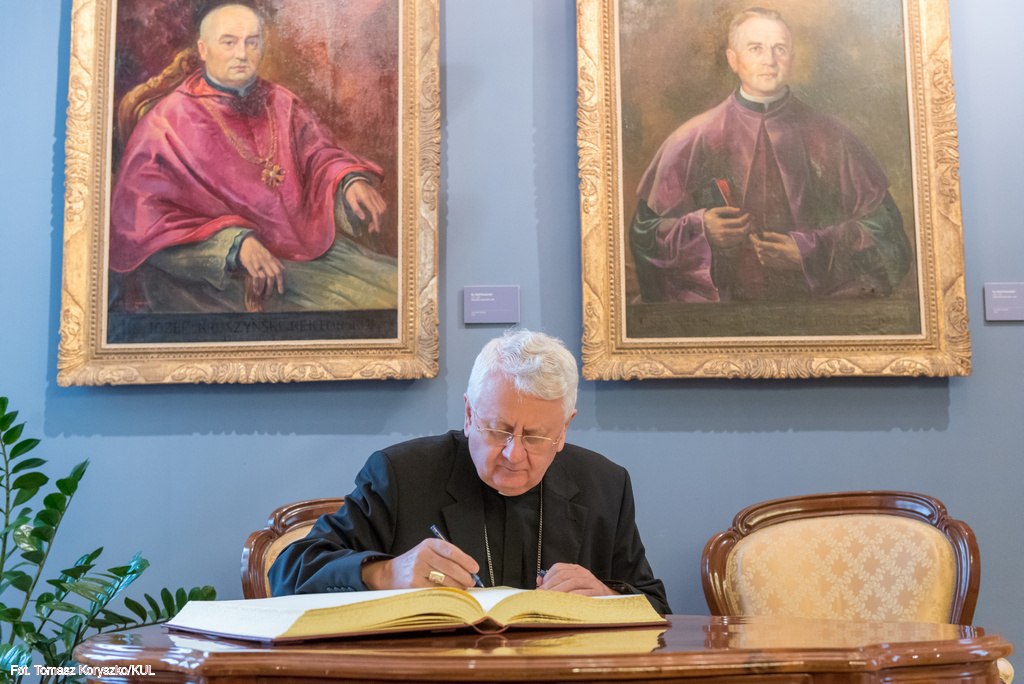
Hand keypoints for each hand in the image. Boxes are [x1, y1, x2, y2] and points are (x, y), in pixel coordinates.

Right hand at [238, 235, 284, 295]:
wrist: (247, 242)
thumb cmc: (258, 250)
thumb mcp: (269, 254)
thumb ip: (276, 262)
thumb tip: (283, 269)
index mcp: (271, 260)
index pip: (279, 272)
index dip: (281, 283)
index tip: (280, 292)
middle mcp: (266, 261)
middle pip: (271, 276)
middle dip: (270, 288)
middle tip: (268, 295)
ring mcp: (257, 262)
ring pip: (263, 277)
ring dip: (262, 287)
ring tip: (260, 293)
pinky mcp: (249, 264)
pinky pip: (255, 276)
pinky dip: (256, 284)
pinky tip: (255, 289)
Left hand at [344, 180, 386, 234]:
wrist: (354, 179)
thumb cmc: (350, 190)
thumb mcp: (349, 199)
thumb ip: (356, 208)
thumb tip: (363, 218)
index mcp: (366, 198)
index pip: (375, 212)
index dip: (376, 222)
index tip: (376, 230)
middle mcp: (373, 196)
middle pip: (380, 212)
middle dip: (377, 222)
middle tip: (371, 229)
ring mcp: (377, 195)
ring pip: (383, 209)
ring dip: (380, 218)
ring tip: (372, 225)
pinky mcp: (378, 195)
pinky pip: (383, 205)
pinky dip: (381, 213)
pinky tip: (376, 216)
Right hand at [361, 539, 479, 589]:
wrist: (389, 574)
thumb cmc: (414, 564)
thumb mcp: (427, 553)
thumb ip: (446, 558)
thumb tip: (469, 570)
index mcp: (428, 544)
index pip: (451, 550)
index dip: (465, 560)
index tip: (475, 568)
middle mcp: (422, 554)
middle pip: (450, 567)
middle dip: (464, 576)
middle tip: (471, 581)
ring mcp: (417, 570)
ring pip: (445, 580)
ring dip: (458, 586)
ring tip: (462, 588)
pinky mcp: (414, 584)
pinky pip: (436, 590)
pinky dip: (447, 593)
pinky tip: (451, 594)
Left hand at [535, 563, 617, 596]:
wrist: (606, 597)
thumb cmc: (585, 591)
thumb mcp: (570, 583)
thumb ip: (555, 581)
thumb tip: (539, 581)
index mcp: (575, 569)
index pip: (558, 568)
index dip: (547, 578)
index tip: (540, 589)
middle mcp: (582, 573)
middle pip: (563, 575)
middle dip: (550, 586)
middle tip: (542, 596)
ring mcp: (590, 581)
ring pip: (571, 583)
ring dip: (558, 592)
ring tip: (550, 600)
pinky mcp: (596, 592)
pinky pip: (582, 593)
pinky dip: (571, 597)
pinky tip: (564, 602)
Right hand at [703, 206, 750, 249]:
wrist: (697, 231)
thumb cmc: (707, 219)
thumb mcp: (715, 211)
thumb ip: (727, 209)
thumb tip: (739, 210)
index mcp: (722, 223)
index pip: (739, 222)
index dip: (747, 218)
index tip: (749, 215)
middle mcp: (723, 233)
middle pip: (742, 231)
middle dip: (749, 226)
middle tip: (751, 221)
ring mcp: (723, 240)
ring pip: (740, 238)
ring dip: (746, 232)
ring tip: (747, 227)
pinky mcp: (722, 245)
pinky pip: (735, 243)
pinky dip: (740, 238)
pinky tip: (741, 233)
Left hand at [750, 232, 801, 270]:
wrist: (803, 260)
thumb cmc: (796, 247)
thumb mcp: (787, 239)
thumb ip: (775, 236)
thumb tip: (764, 234)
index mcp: (776, 248)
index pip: (760, 244)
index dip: (753, 239)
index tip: (751, 235)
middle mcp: (773, 256)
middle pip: (758, 250)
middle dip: (755, 244)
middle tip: (756, 238)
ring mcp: (774, 262)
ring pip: (760, 257)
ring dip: (758, 251)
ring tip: (760, 246)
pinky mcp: (775, 266)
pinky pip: (764, 263)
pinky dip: (762, 258)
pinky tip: (764, 254)